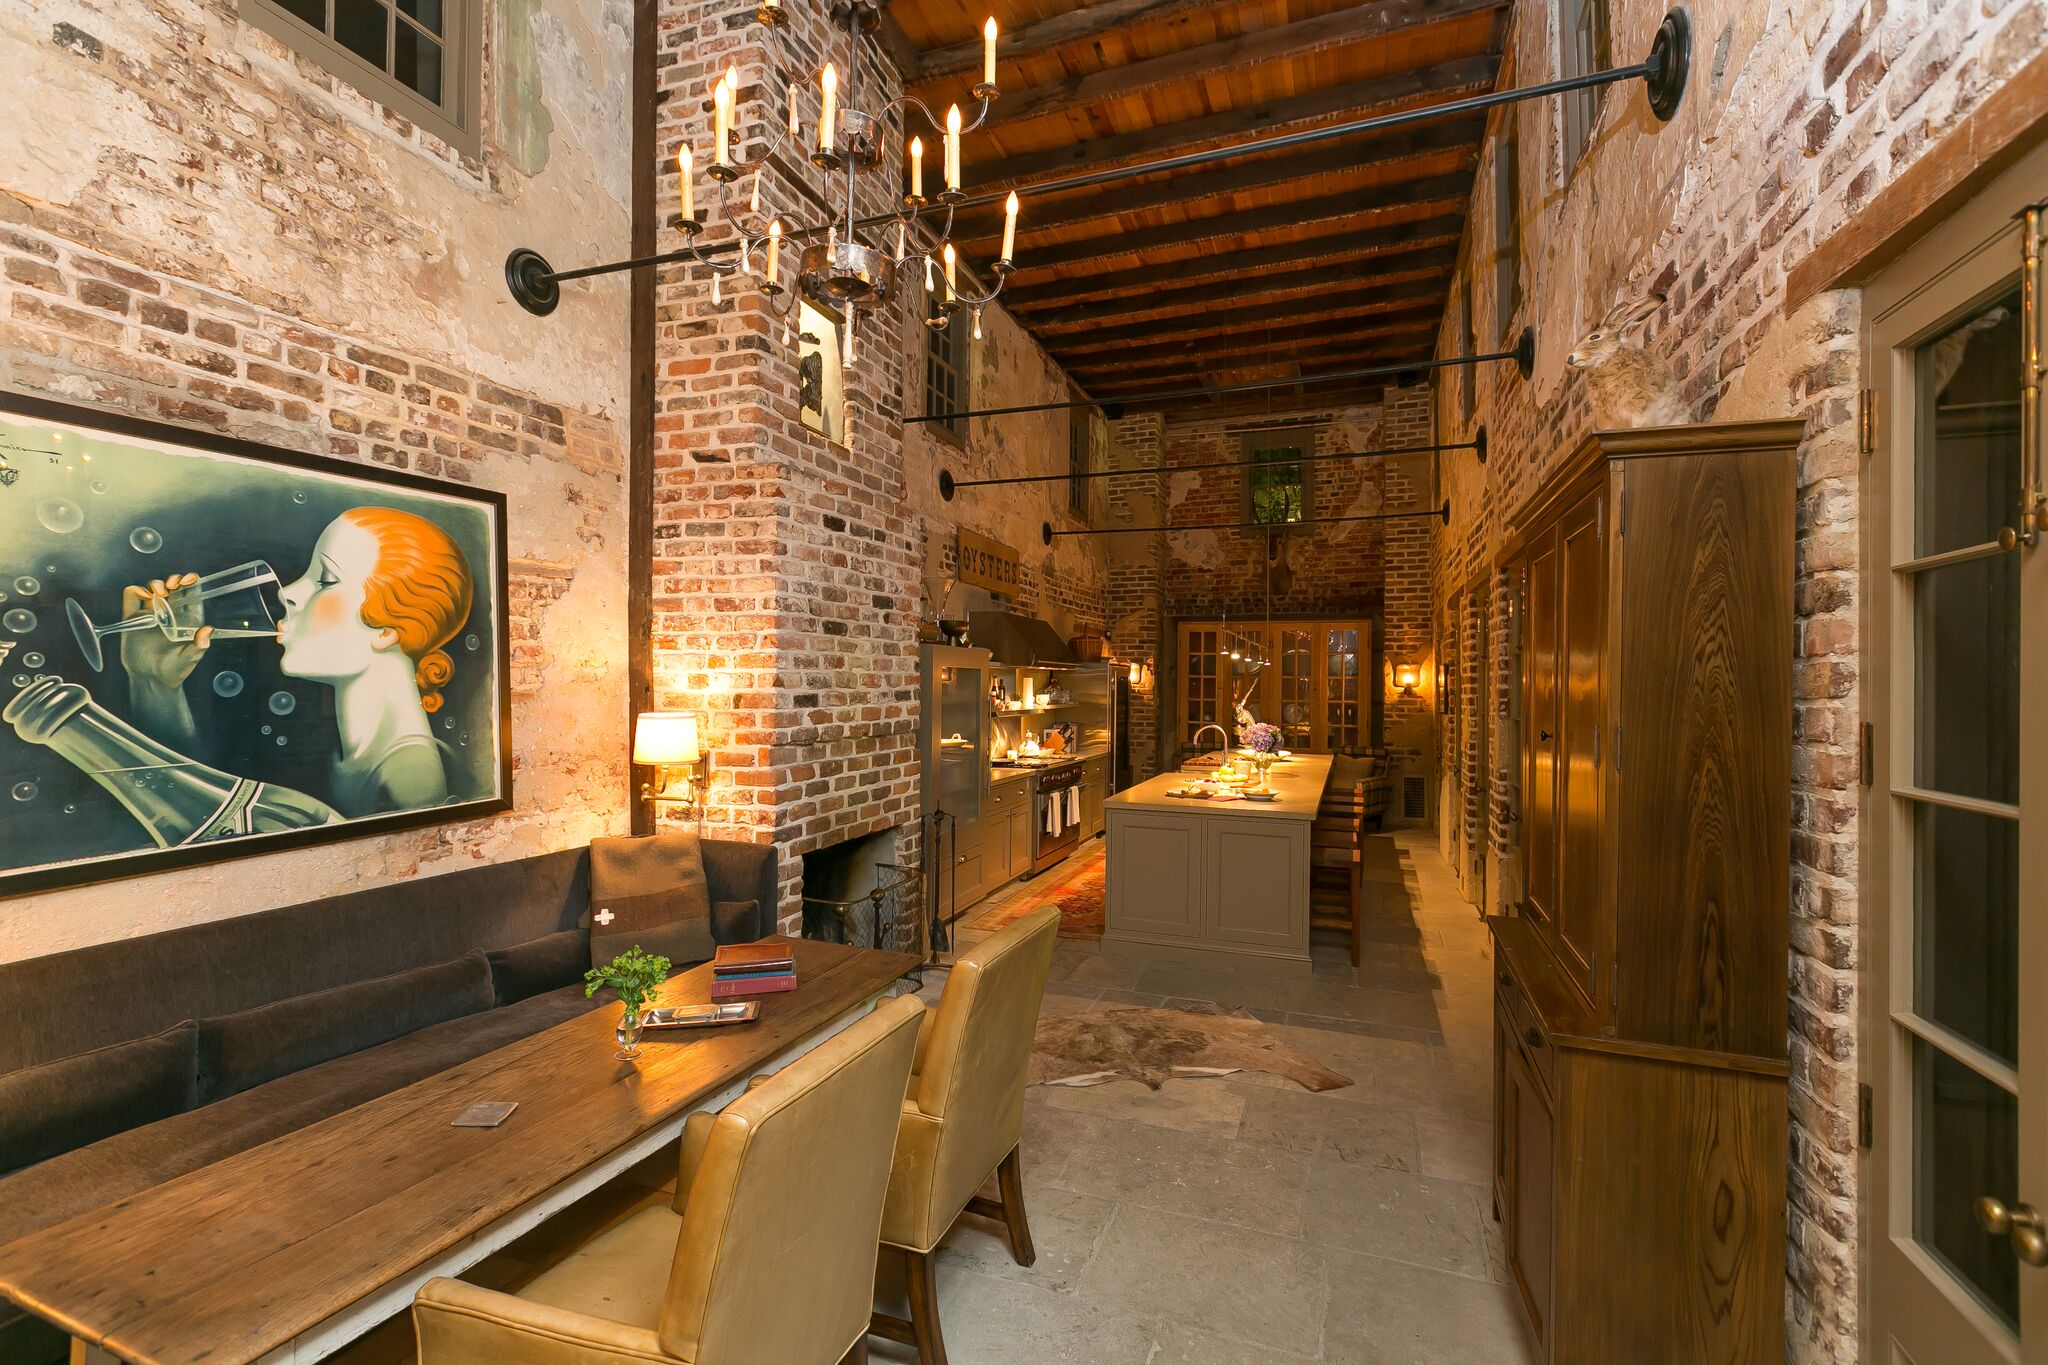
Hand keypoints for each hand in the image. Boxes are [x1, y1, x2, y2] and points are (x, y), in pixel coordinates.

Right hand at [119, 575, 213, 691]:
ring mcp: (152, 613)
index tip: (188, 579)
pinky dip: (135, 590)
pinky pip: (131, 597)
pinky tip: (143, 596)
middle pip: (173, 586)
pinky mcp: (134, 617)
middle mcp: (171, 612)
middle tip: (172, 586)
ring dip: (156, 584)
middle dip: (174, 579)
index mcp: (188, 618)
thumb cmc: (174, 670)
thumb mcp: (188, 659)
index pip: (192, 593)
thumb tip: (209, 630)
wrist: (150, 679)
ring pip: (154, 588)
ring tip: (160, 593)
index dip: (191, 581)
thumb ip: (198, 646)